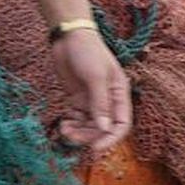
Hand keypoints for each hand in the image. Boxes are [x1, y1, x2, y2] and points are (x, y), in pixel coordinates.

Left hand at [48, 28, 132, 155]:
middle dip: (89, 136)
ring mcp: (91, 100)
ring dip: (78, 133)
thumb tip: (103, 127)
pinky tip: (63, 124)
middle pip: (102, 128)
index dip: (110, 139)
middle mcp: (107, 100)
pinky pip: (77, 119)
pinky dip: (71, 125)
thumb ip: (100, 102)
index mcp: (119, 94)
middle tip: (72, 137)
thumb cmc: (88, 51)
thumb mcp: (96, 76)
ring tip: (64, 130)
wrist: (69, 35)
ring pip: (88, 126)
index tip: (95, 148)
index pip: (121, 124)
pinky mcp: (77, 99)